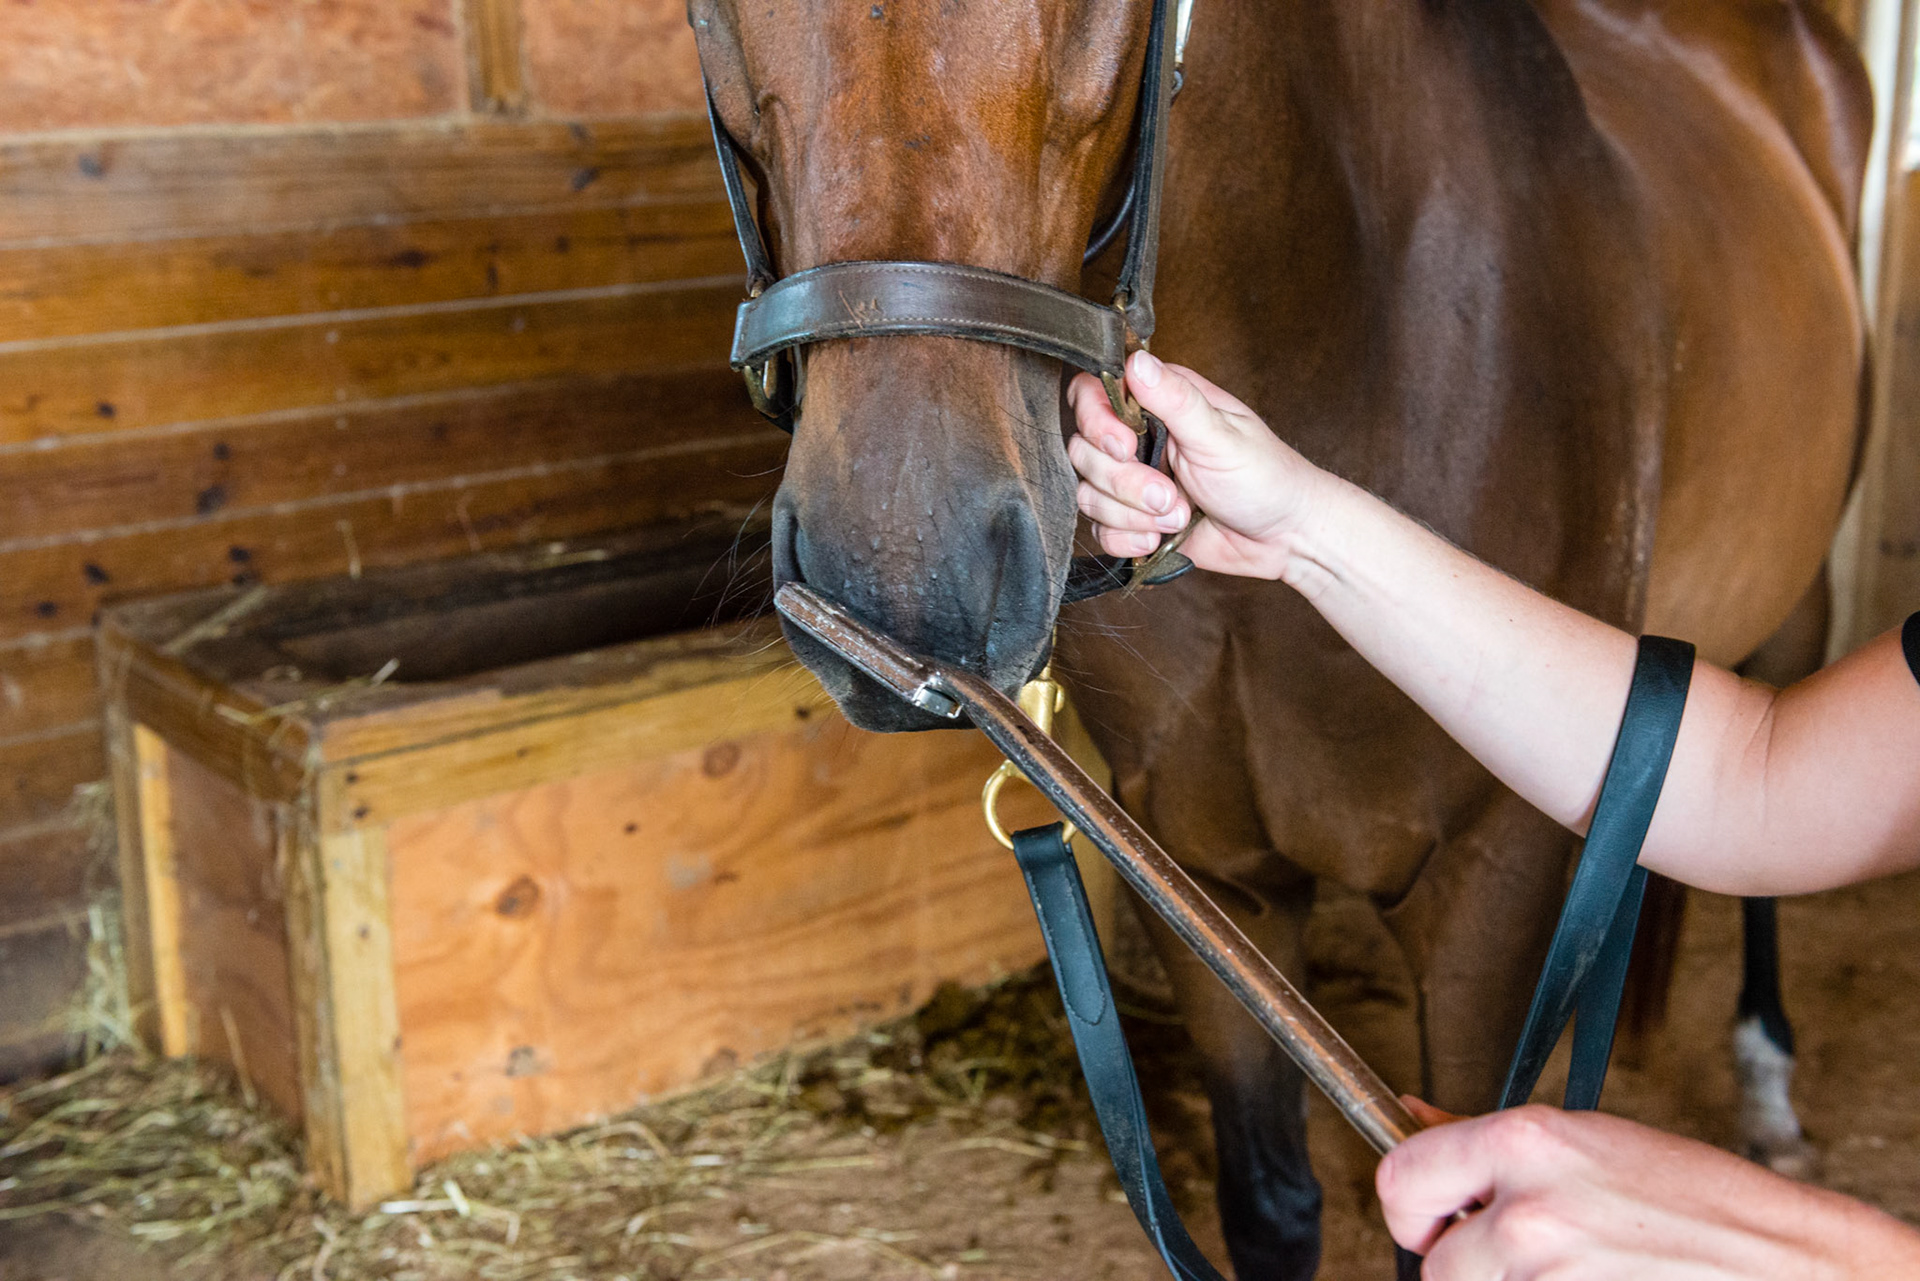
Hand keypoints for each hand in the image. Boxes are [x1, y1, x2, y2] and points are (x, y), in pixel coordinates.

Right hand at [1066, 351, 1325, 577]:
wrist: (1282, 537)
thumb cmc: (1265, 477)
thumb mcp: (1221, 436)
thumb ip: (1175, 400)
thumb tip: (1137, 360)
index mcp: (1159, 402)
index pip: (1091, 394)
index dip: (1096, 422)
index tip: (1126, 448)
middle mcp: (1139, 437)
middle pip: (1084, 451)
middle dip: (1125, 483)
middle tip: (1171, 495)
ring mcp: (1133, 480)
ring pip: (1089, 493)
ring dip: (1131, 514)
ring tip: (1178, 516)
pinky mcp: (1133, 518)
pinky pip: (1100, 530)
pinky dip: (1128, 540)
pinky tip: (1159, 538)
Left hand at [1376, 1104, 1919, 1278]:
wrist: (1787, 1264)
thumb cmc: (1695, 1198)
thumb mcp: (1585, 1141)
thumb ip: (1485, 1137)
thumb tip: (1409, 1111)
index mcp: (1526, 1142)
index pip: (1399, 1179)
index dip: (1411, 1209)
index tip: (1437, 1220)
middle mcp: (1530, 1211)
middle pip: (1433, 1267)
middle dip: (1460, 1270)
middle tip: (1514, 1261)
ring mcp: (1553, 1277)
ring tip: (1575, 1273)